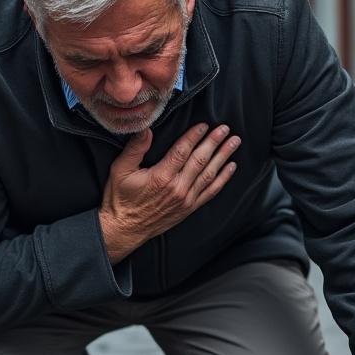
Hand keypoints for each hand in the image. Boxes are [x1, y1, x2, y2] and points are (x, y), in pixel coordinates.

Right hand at [99, 123, 240, 262]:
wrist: (125, 229)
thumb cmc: (120, 199)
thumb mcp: (120, 171)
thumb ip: (135, 149)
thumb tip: (145, 129)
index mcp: (161, 176)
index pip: (183, 151)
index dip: (195, 136)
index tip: (205, 125)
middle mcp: (177, 188)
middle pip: (201, 160)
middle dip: (214, 142)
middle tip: (226, 128)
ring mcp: (186, 199)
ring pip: (209, 174)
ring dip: (223, 156)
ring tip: (234, 142)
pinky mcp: (189, 208)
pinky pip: (210, 191)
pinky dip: (223, 179)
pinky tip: (231, 167)